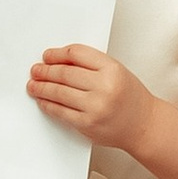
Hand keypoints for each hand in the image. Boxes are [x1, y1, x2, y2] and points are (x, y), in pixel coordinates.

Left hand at [27, 44, 152, 152]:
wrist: (144, 124)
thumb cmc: (130, 97)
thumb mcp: (117, 72)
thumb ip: (92, 65)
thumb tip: (59, 62)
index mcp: (113, 68)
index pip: (77, 54)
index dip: (57, 54)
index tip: (47, 56)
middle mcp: (104, 86)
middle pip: (65, 73)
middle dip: (45, 71)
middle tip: (36, 70)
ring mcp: (95, 106)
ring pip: (59, 92)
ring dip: (42, 88)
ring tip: (33, 85)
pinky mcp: (87, 124)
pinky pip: (61, 112)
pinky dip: (48, 105)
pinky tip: (43, 101)